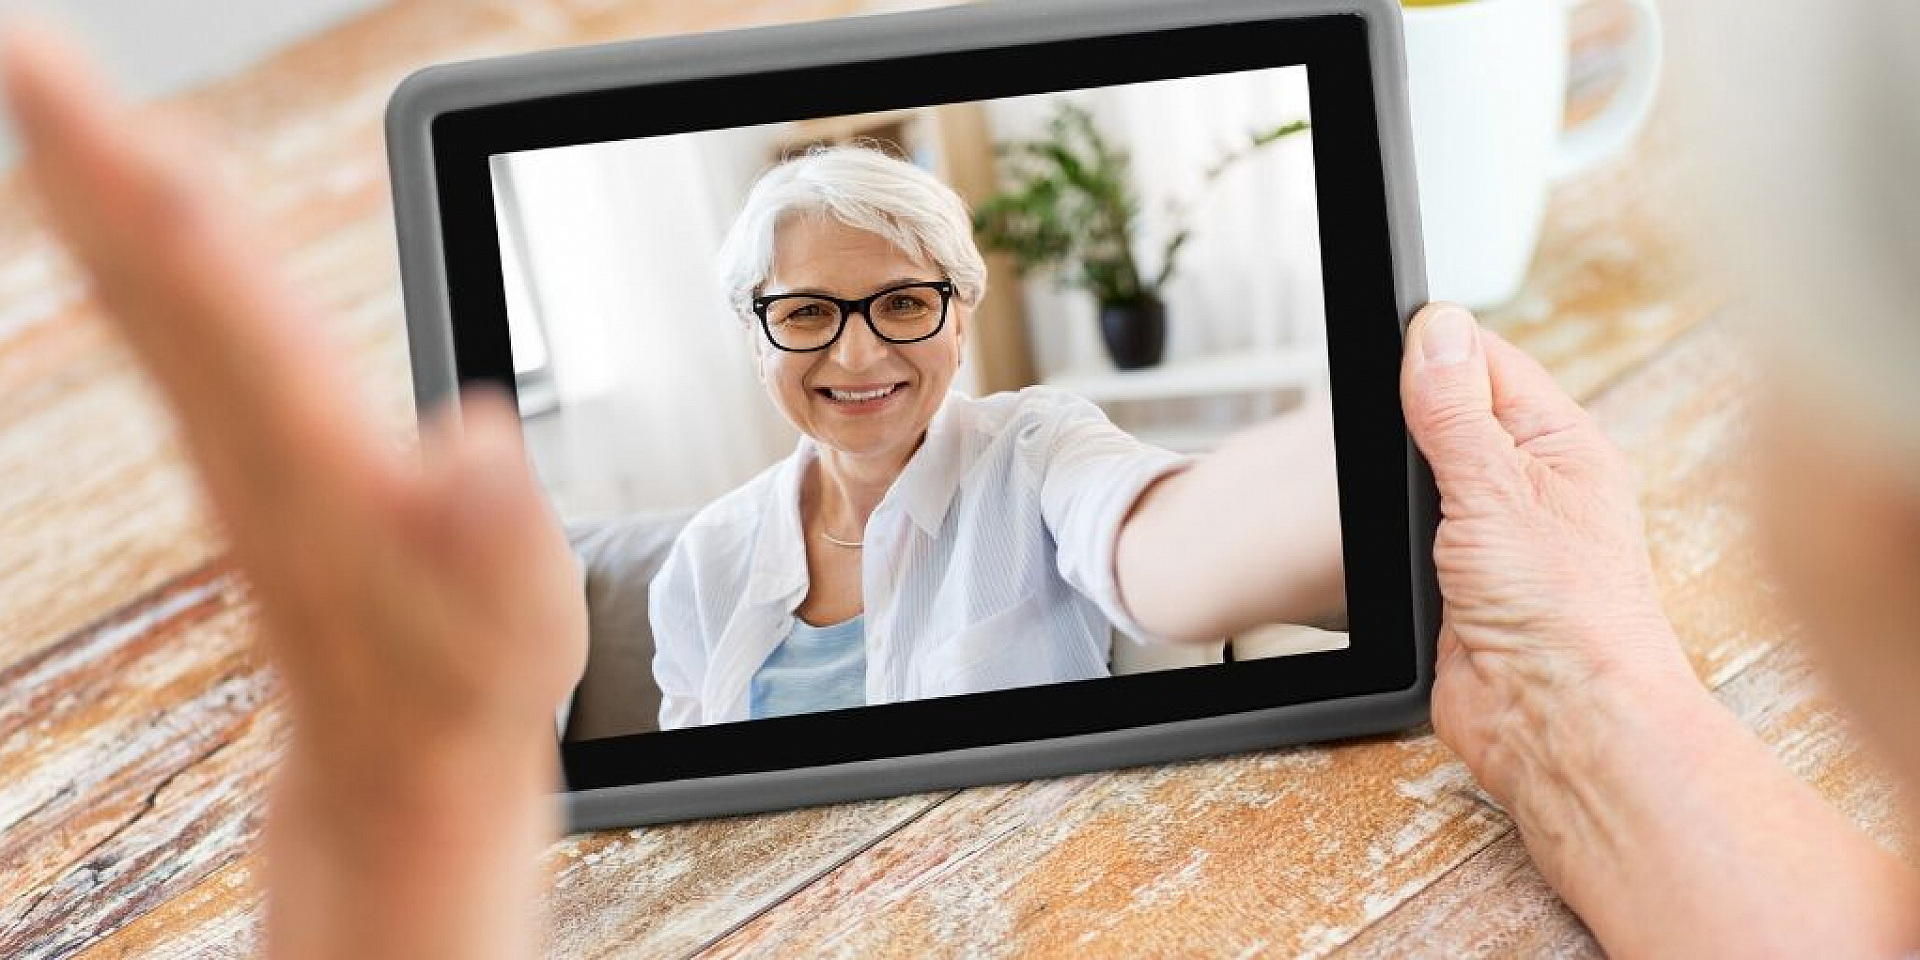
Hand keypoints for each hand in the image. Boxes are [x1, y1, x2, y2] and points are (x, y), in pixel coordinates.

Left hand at [2, 20, 582, 959]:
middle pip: (152, 277)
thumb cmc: (460, 681)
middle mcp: (247, 441)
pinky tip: (130, 228)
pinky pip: (173, 336)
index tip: (68, 86)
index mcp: (307, 453)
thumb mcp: (515, 617)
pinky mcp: (247, 461)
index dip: (144, 187)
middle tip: (29, 50)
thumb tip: (475, 439)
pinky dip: (136, 262)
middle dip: (85, 156)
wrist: (397, 767)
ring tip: (56, 106)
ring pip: (146, 303)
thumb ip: (495, 525)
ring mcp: (236, 452)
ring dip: (94, 198)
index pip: (212, 295)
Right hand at [1399, 303, 1697, 807]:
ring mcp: (1496, 536)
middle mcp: (1533, 485)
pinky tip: (1392, 538)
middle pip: (1451, 414)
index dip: (1435, 350)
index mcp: (1562, 443)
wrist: (1559, 723)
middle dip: (1409, 415)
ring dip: (1402, 479)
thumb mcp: (1496, 488)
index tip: (1391, 347)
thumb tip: (1434, 328)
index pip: (1487, 362)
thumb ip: (1454, 409)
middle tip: (1385, 427)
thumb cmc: (1567, 614)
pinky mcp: (1461, 584)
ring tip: (1396, 492)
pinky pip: (1417, 535)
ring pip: (1428, 475)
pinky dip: (1396, 534)